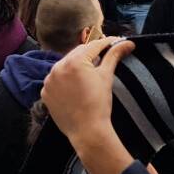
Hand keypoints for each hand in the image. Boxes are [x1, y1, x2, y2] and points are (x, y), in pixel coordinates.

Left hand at [41, 37, 135, 157]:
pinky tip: (75, 87)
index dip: (106, 43)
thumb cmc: (99, 104)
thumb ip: (114, 55)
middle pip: (77, 54)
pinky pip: (56, 80)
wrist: (87, 131)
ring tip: (88, 74)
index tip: (116, 42)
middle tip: (104, 57)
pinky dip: (65, 80)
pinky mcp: (45, 92)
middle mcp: (58, 67)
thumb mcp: (106, 77)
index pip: (93, 46)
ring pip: (65, 66)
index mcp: (74, 61)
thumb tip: (128, 43)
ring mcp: (49, 80)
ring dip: (76, 66)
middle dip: (90, 54)